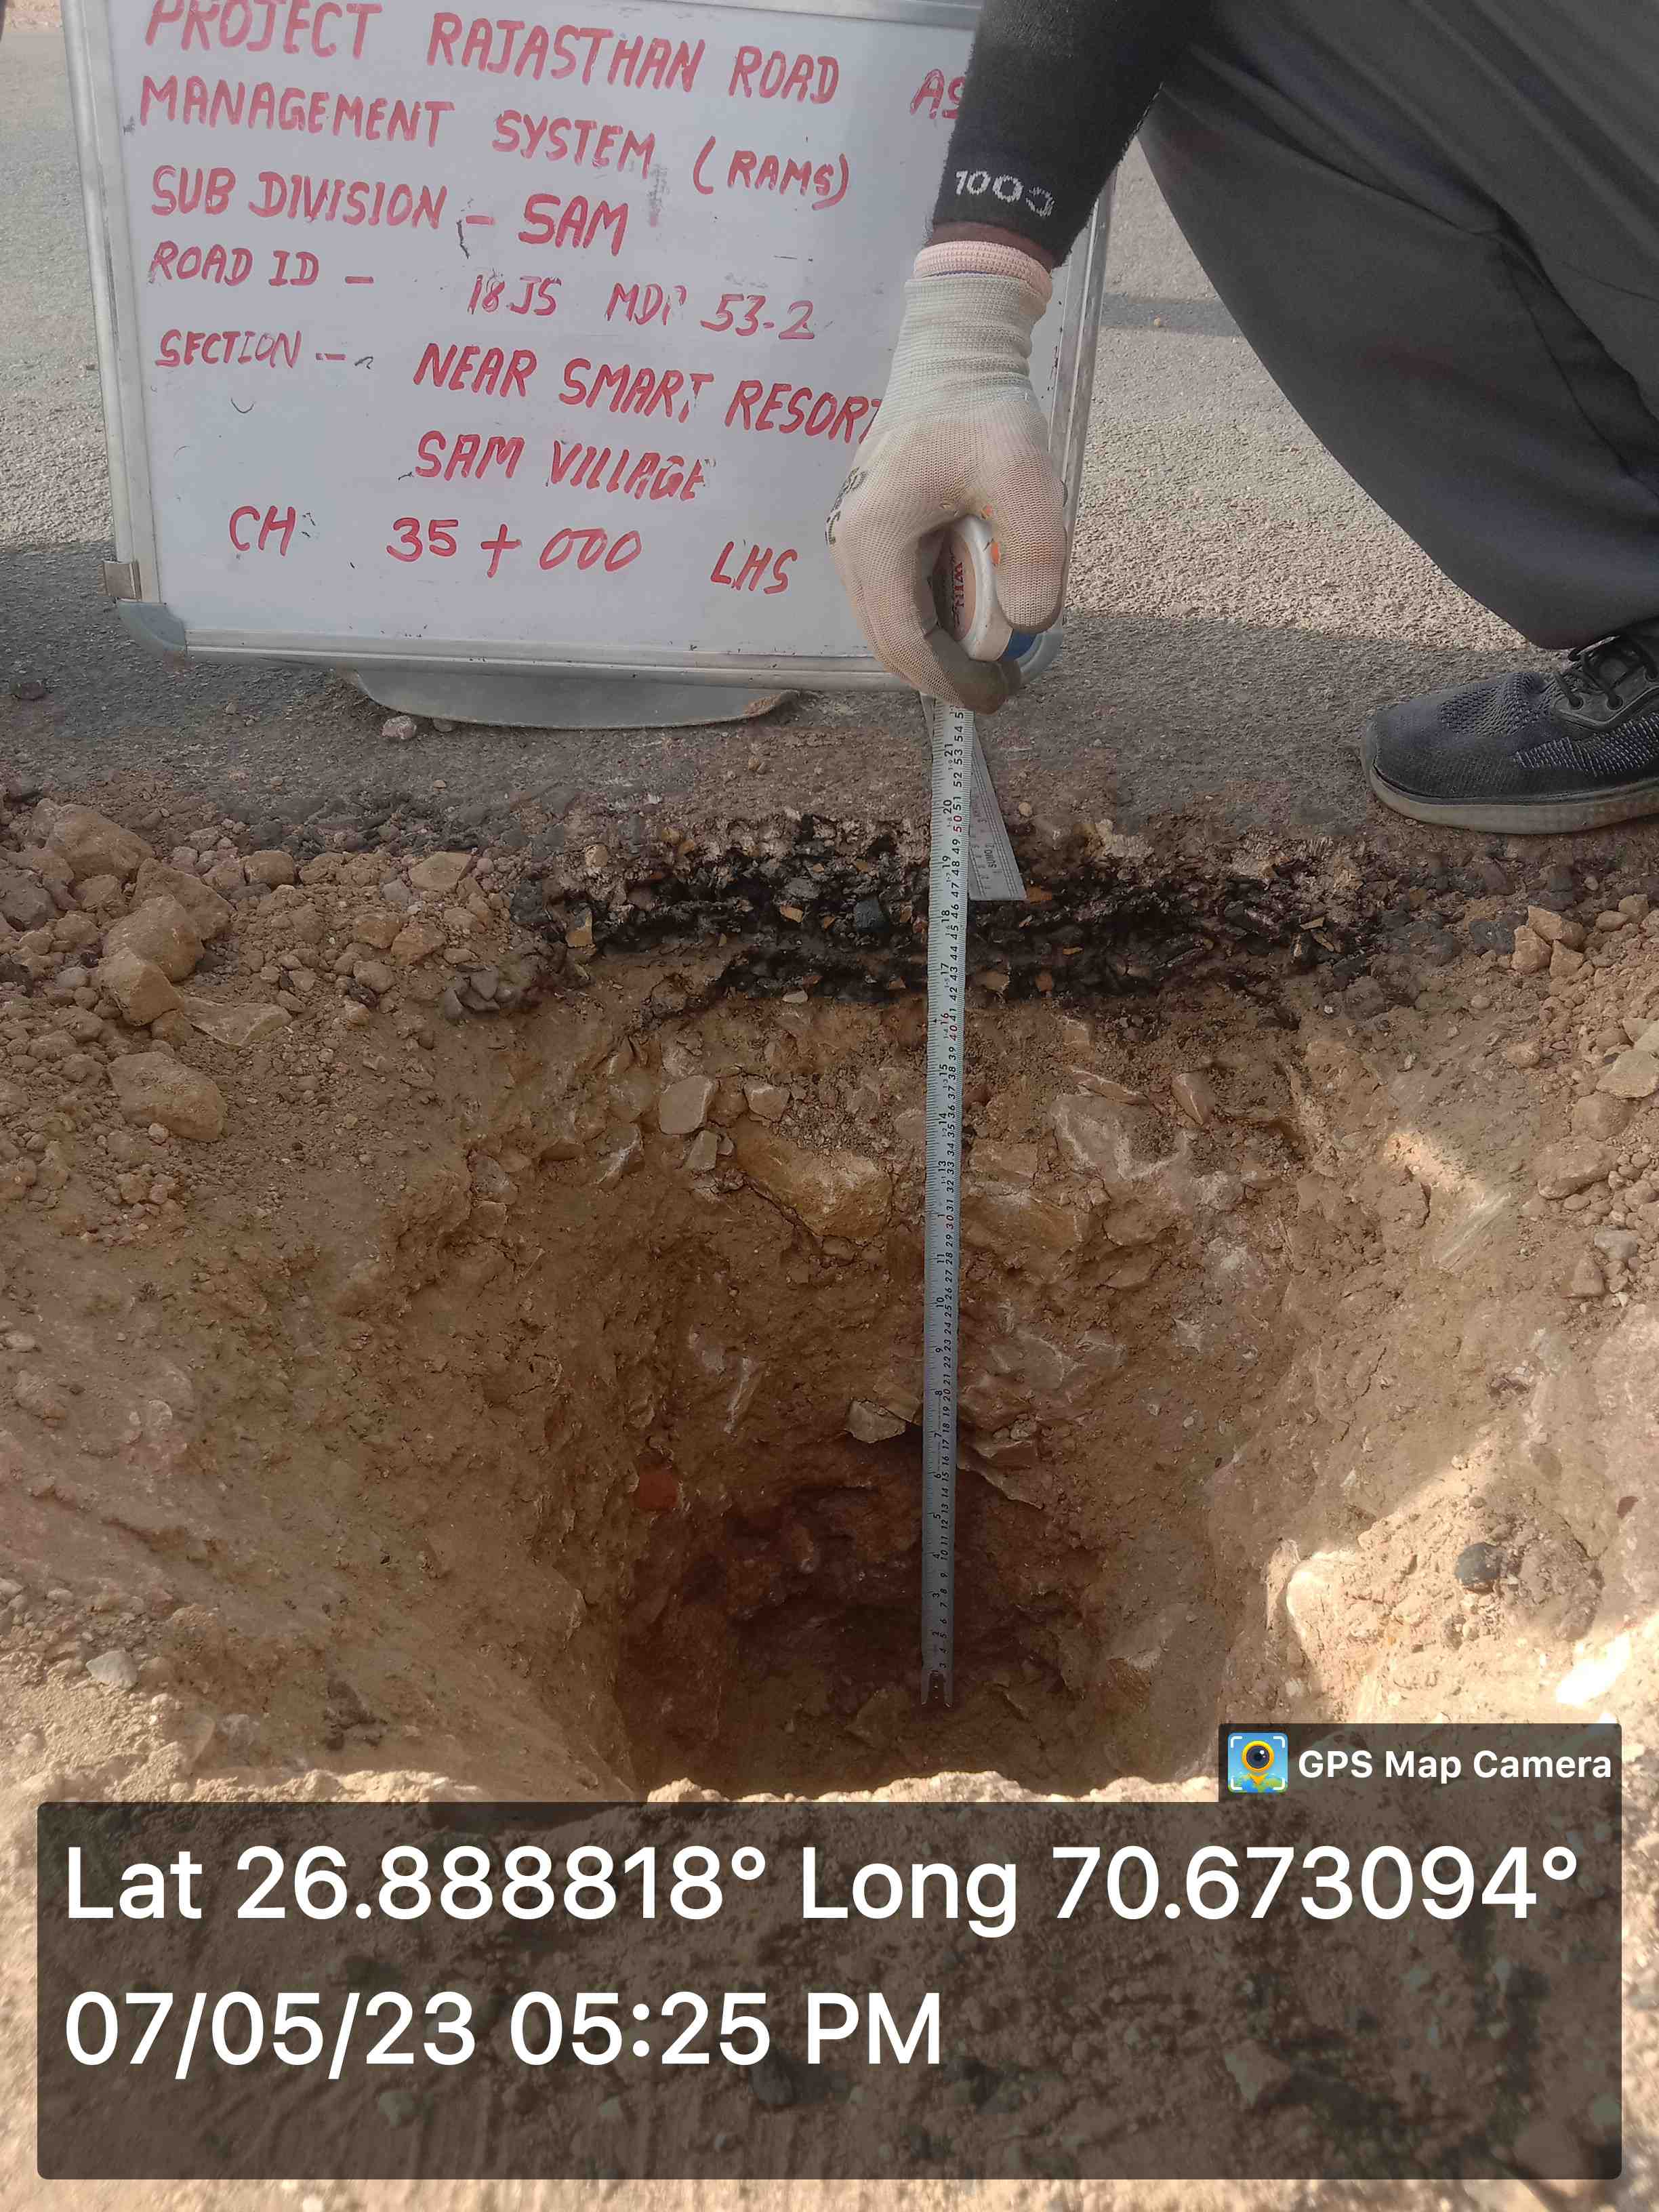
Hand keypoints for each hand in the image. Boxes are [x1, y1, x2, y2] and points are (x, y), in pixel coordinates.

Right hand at [827, 244, 1065, 711]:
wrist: (952, 353)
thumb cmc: (983, 407)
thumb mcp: (1025, 473)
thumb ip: (1035, 550)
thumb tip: (1029, 624)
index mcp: (874, 537)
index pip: (903, 642)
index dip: (951, 682)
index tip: (1000, 695)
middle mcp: (850, 545)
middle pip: (891, 643)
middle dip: (947, 673)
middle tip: (1006, 683)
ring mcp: (856, 542)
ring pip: (893, 625)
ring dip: (942, 647)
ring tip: (998, 650)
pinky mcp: (872, 536)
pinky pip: (900, 597)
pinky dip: (937, 616)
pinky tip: (979, 609)